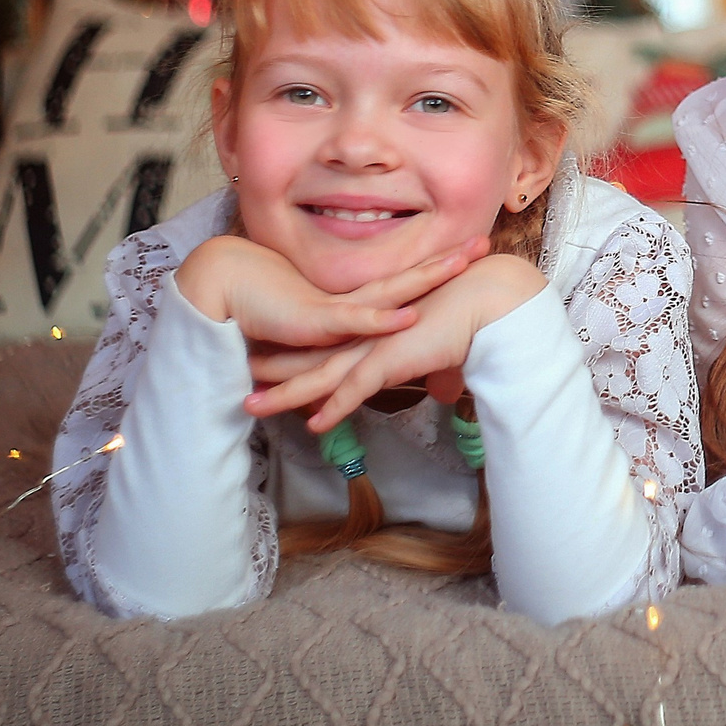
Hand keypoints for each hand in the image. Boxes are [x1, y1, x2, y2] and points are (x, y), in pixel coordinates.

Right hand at [176, 233, 486, 351]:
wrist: (225, 293)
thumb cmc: (266, 316)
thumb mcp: (318, 341)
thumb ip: (347, 352)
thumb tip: (372, 365)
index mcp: (358, 302)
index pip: (407, 282)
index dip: (439, 266)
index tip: (471, 251)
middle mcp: (353, 300)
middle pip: (410, 277)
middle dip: (448, 260)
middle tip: (485, 241)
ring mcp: (339, 309)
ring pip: (392, 291)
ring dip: (427, 276)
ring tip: (460, 262)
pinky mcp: (319, 323)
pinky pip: (356, 323)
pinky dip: (383, 320)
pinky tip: (409, 315)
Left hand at [243, 252, 544, 431]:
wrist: (486, 299)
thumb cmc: (471, 318)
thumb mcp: (449, 352)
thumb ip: (440, 372)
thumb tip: (447, 391)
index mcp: (375, 333)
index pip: (327, 348)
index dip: (297, 359)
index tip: (269, 368)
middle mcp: (367, 338)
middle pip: (310, 359)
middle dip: (272, 372)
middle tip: (239, 381)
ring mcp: (375, 348)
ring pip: (319, 377)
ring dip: (283, 394)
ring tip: (249, 406)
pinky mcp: (390, 359)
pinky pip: (355, 390)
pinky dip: (333, 409)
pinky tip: (313, 426)